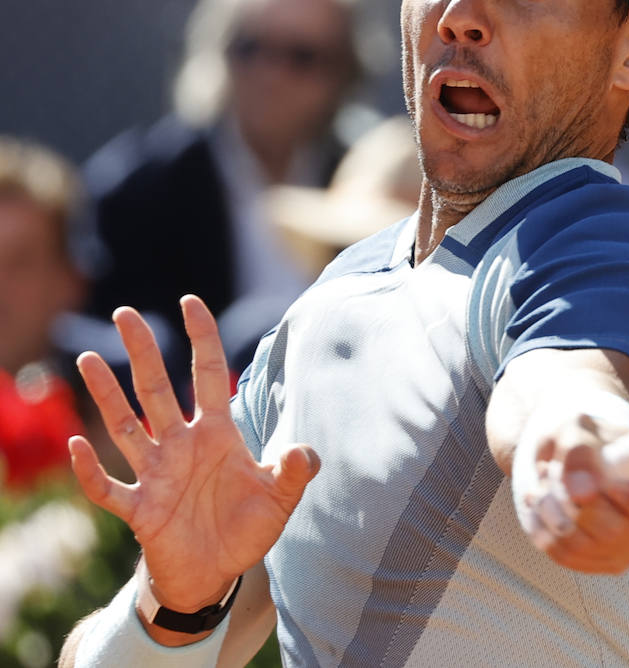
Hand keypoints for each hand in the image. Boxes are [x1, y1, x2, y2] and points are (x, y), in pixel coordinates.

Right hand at [68, 296, 318, 611]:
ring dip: (107, 396)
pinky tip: (78, 445)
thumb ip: (293, 473)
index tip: (190, 302)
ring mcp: (156, 475)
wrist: (216, 573)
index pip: (208, 376)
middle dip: (143, 352)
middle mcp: (181, 446)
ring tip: (88, 358)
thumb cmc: (246, 528)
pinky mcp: (139, 509)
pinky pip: (109, 487)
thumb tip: (304, 451)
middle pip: (158, 390)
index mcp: (217, 434)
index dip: (202, 340)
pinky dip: (91, 471)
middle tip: (124, 312)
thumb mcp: (279, 499)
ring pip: (126, 428)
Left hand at [514, 410, 628, 573]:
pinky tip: (540, 505)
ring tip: (544, 482)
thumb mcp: (580, 430)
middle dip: (573, 501)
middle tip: (553, 470)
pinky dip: (544, 529)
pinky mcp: (605, 562)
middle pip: (614, 531)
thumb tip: (583, 493)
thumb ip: (581, 454)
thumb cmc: (587, 438)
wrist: (573, 456)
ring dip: (552, 513)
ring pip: (583, 546)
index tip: (612, 485)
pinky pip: (568, 556)